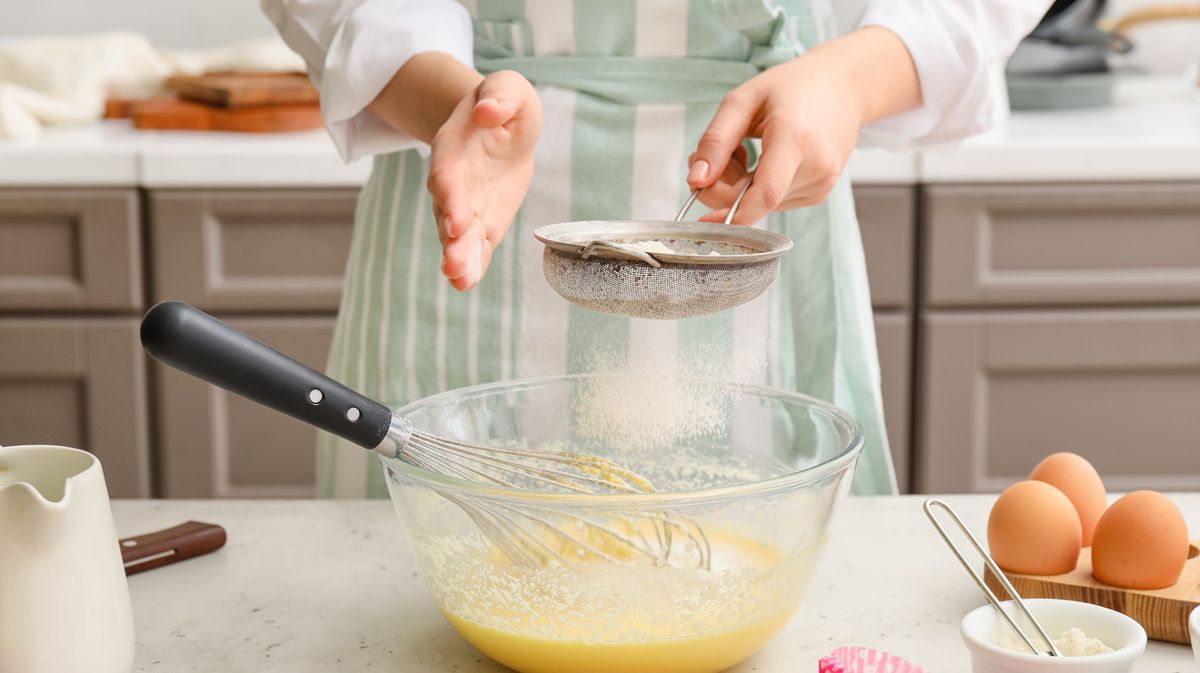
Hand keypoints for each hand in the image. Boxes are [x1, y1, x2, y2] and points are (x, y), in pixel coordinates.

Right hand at [429, 70, 540, 290]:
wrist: (499, 125)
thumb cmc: (502, 103)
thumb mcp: (507, 87)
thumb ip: (499, 95)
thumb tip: (488, 111)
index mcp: (454, 148)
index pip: (448, 175)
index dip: (451, 198)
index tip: (456, 221)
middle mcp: (452, 182)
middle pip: (447, 213)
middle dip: (451, 240)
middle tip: (453, 264)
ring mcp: (465, 206)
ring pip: (457, 237)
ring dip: (459, 258)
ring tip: (459, 279)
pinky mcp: (481, 222)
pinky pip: (475, 247)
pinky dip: (472, 266)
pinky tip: (467, 283)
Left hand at [686, 27, 920, 224]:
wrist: (843, 86)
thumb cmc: (793, 87)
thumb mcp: (743, 101)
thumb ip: (716, 141)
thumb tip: (696, 181)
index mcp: (796, 138)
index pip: (766, 194)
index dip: (732, 214)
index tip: (704, 220)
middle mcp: (816, 167)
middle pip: (755, 201)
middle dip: (724, 185)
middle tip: (718, 153)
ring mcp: (822, 183)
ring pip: (761, 204)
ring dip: (741, 186)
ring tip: (749, 148)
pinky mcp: (820, 193)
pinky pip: (775, 201)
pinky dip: (759, 187)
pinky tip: (767, 159)